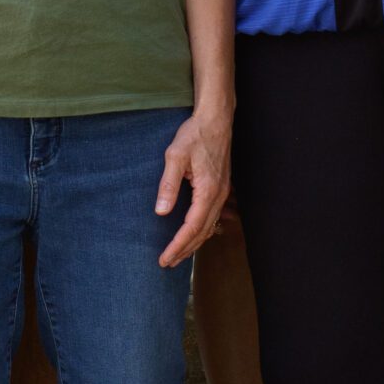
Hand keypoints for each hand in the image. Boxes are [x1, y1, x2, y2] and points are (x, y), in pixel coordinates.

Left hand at [155, 106, 230, 266]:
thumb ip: (168, 184)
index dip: (178, 245)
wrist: (216, 119)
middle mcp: (218, 196)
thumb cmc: (195, 135)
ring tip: (178, 255)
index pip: (192, 227)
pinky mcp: (220, 188)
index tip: (164, 259)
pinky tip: (193, 235)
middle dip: (184, 250)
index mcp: (208, 191)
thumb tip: (161, 211)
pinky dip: (201, 231)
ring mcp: (222, 193)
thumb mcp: (175, 156)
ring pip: (209, 227)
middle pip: (202, 232)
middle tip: (166, 263)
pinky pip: (212, 217)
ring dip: (193, 243)